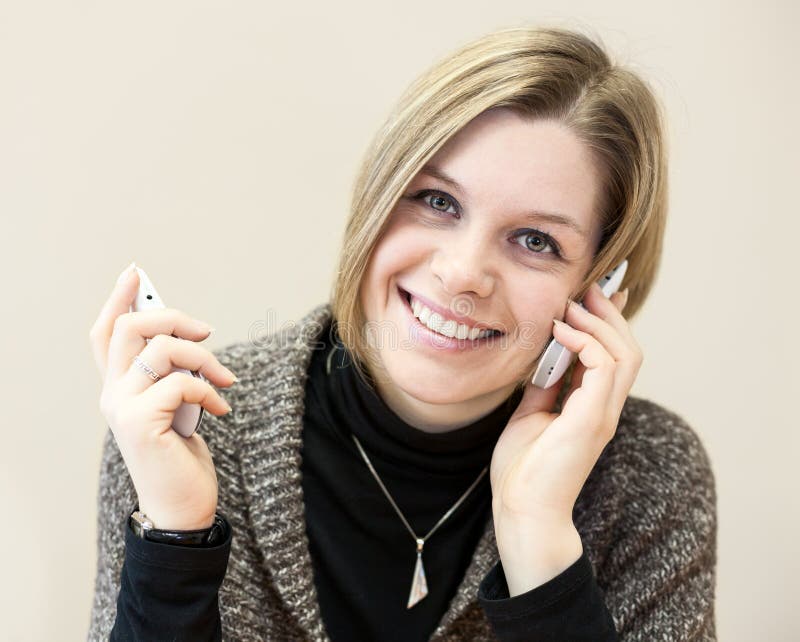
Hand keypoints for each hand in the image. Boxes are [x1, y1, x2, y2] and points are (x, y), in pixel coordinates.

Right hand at [89, 264, 237, 529]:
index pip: (105, 334)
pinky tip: (221, 407)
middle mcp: (111, 395)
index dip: (118, 300)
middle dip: (173, 317)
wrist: (182, 507)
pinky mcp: (140, 423)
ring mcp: (122, 408)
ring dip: (203, 356)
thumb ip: (171, 373)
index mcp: (118, 388)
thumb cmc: (181, 455)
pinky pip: (181, 382)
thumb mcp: (177, 405)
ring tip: (224, 378)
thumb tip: (189, 333)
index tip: (135, 273)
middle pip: (129, 328)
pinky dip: (209, 389)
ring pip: (160, 348)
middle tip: (207, 330)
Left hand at [488, 283, 640, 592]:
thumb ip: (544, 385)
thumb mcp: (530, 413)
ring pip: (625, 354)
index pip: (614, 356)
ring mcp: (602, 414)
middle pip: (629, 349)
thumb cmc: (524, 469)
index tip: (598, 292)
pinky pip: (604, 368)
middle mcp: (605, 408)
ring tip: (572, 305)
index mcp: (592, 406)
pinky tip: (559, 331)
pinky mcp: (591, 420)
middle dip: (610, 314)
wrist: (523, 509)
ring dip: (599, 323)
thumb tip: (544, 355)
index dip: (610, 322)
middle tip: (589, 289)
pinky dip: (584, 342)